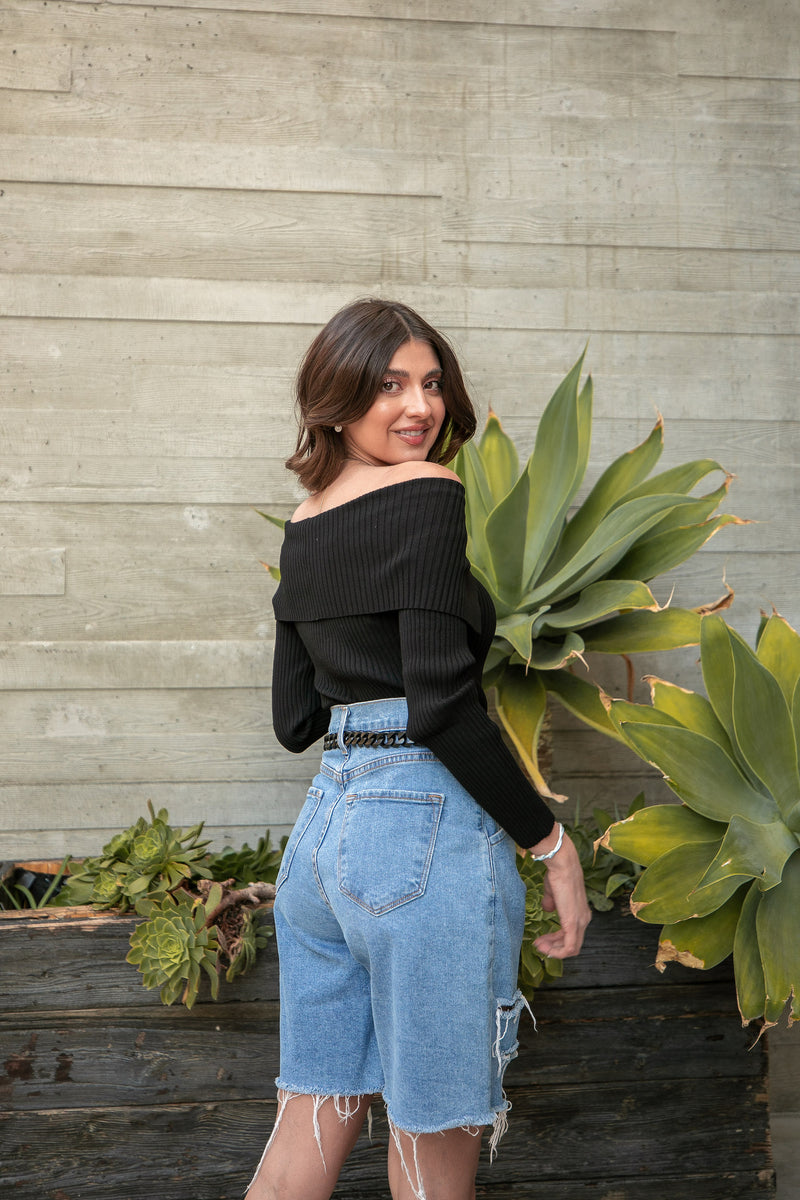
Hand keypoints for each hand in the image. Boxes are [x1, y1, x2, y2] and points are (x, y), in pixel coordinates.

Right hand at [529, 828, 590, 959]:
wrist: (562, 865)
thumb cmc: (557, 874)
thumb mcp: (553, 892)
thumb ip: (551, 902)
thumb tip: (547, 909)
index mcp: (581, 913)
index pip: (572, 935)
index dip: (556, 940)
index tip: (542, 939)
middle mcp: (584, 920)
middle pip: (572, 944)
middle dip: (554, 947)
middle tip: (538, 945)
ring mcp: (580, 922)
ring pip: (570, 948)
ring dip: (553, 950)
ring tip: (538, 945)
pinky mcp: (573, 924)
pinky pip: (569, 947)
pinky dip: (556, 951)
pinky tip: (543, 946)